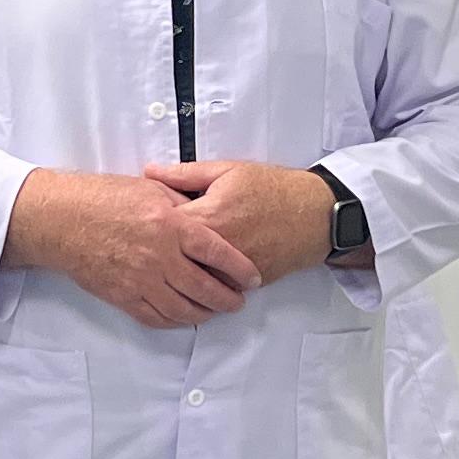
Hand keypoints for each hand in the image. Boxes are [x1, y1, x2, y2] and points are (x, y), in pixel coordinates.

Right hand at [9, 169, 257, 329]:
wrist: (62, 220)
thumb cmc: (103, 198)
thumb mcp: (150, 189)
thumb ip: (182, 204)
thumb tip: (205, 215)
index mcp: (170, 226)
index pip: (217, 253)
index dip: (240, 269)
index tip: (253, 278)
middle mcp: (159, 257)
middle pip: (205, 288)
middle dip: (228, 298)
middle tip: (239, 301)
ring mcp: (141, 280)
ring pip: (183, 309)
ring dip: (205, 314)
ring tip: (215, 311)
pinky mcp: (123, 296)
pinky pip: (156, 317)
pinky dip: (175, 321)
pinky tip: (184, 317)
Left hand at [146, 159, 335, 290]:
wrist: (315, 213)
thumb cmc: (273, 188)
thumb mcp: (227, 170)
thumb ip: (184, 174)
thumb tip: (150, 172)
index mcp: (208, 216)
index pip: (163, 228)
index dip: (150, 225)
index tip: (143, 222)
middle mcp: (217, 248)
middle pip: (173, 259)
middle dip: (160, 254)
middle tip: (147, 249)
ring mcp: (233, 270)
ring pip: (194, 279)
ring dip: (181, 273)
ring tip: (167, 265)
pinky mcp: (247, 283)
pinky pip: (217, 288)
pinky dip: (206, 283)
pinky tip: (197, 275)